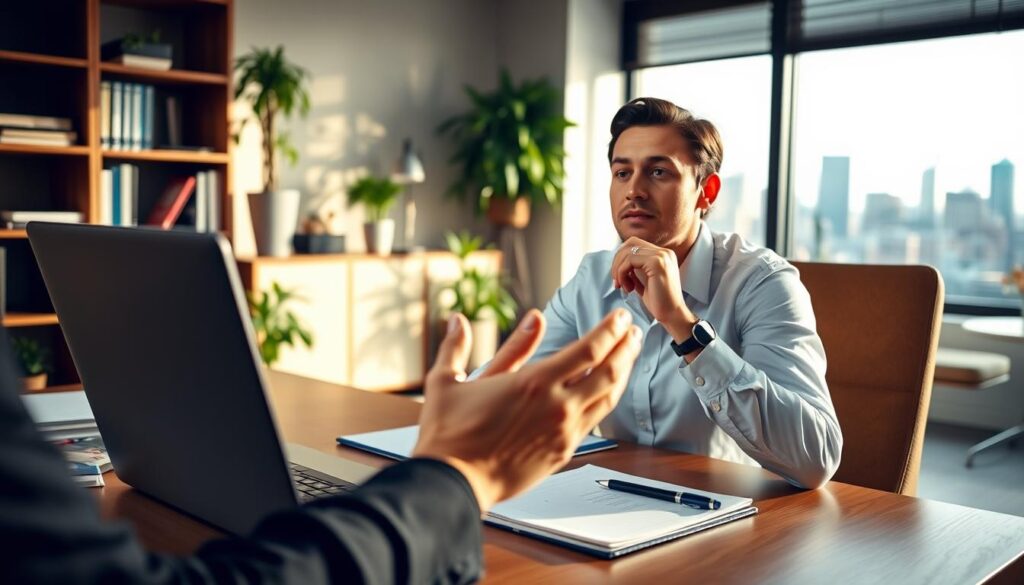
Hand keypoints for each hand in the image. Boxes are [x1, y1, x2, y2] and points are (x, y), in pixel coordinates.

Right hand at [412, 308, 641, 510]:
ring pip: (608, 397)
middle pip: (609, 370)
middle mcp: (556, 405)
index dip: (611, 330)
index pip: (589, 349)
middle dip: (626, 346)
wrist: (452, 482)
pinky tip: (605, 392)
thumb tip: (459, 319)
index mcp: (534, 382)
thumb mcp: (449, 380)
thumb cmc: (448, 434)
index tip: (620, 316)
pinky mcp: (562, 453)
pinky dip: (605, 400)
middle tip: (634, 330)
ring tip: (628, 355)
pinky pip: (594, 421)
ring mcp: (563, 432)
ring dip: (623, 372)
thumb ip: (460, 346)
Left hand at [611, 237, 697, 340]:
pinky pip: (629, 261)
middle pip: (630, 244)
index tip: (618, 277)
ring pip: (627, 252)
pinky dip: (622, 273)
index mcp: (662, 255)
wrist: (672, 315)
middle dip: (617, 262)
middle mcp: (664, 252)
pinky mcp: (657, 263)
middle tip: (616, 281)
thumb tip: (619, 262)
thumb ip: (634, 269)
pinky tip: (628, 287)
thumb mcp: (643, 281)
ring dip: (618, 270)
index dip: (621, 258)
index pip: (634, 244)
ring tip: (622, 286)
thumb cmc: (659, 302)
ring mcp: (662, 256)